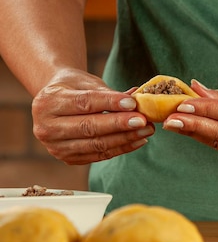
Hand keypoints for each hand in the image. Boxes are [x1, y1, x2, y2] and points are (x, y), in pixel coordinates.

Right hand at [32, 69, 154, 164]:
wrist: (54, 102)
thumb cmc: (72, 87)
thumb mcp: (86, 82)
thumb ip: (108, 93)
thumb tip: (137, 98)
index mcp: (48, 102)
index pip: (83, 103)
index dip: (109, 104)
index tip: (132, 103)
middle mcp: (46, 127)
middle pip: (89, 127)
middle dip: (119, 124)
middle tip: (143, 120)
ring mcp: (55, 147)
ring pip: (95, 144)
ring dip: (124, 139)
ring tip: (146, 130)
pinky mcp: (68, 159)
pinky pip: (98, 155)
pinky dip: (120, 148)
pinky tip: (138, 140)